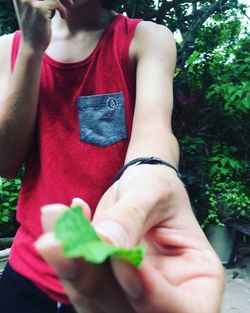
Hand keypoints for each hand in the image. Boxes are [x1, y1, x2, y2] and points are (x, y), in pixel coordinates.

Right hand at [12, 0, 69, 51]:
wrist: (32, 47)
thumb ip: (40, 2)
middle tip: (69, 3)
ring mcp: (30, 2)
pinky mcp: (39, 9)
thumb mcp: (34, 11)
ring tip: (66, 9)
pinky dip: (62, 9)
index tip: (61, 1)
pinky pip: (56, 3)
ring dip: (63, 1)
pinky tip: (63, 17)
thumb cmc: (35, 30)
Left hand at [35, 166, 223, 312]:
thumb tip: (105, 242)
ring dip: (70, 269)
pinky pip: (79, 278)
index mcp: (196, 278)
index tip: (119, 257)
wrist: (141, 185)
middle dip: (93, 281)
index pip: (182, 306)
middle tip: (61, 245)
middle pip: (129, 309)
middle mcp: (163, 294)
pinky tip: (59, 225)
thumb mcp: (152, 191)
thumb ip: (131, 217)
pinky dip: (63, 256)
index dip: (150, 294)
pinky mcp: (102, 281)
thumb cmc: (159, 186)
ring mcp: (130, 292)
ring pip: (95, 300)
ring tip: (52, 237)